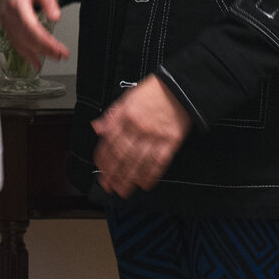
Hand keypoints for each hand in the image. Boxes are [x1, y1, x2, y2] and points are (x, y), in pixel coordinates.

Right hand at [0, 0, 68, 65]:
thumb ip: (49, 0)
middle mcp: (9, 15)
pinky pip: (15, 42)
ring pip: (20, 43)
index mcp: (17, 4)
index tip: (59, 49)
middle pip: (27, 38)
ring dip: (37, 53)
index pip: (31, 28)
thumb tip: (56, 17)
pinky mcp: (7, 25)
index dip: (46, 42)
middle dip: (46, 50)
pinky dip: (25, 53)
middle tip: (61, 55)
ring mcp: (6, 21)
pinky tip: (35, 61)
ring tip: (53, 58)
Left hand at [91, 76, 192, 198]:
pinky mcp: (171, 141)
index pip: (110, 141)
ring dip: (129, 178)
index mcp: (125, 116)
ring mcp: (155, 136)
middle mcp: (138, 127)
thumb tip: (98, 128)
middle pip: (122, 155)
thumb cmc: (153, 92)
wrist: (179, 88)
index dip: (104, 158)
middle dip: (113, 173)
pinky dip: (151, 174)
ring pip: (138, 162)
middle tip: (108, 186)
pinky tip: (145, 183)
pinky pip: (159, 162)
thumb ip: (111, 115)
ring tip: (123, 190)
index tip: (100, 170)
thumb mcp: (127, 97)